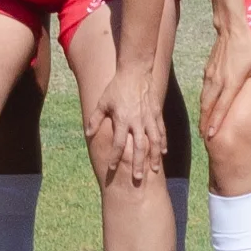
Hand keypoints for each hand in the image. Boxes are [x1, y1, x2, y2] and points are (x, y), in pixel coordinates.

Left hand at [86, 66, 167, 187]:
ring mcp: (149, 118)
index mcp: (122, 119)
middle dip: (139, 164)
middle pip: (139, 147)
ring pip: (154, 141)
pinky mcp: (157, 113)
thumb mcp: (102, 102)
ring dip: (154, 157)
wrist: (136, 71)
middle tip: (138, 179)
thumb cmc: (117, 87)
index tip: (112, 169)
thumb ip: (95, 119)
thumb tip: (87, 134)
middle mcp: (137, 121)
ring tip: (154, 170)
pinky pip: (161, 131)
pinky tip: (163, 153)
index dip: (115, 158)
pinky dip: (162, 143)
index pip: (118, 144)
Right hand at [198, 29, 250, 139]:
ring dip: (202, 113)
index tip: (210, 135)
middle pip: (208, 107)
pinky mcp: (208, 70)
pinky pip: (204, 89)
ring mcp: (210, 76)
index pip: (221, 107)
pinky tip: (205, 105)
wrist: (232, 30)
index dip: (215, 122)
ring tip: (202, 125)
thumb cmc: (248, 47)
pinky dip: (203, 100)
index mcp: (230, 83)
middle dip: (205, 122)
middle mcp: (217, 82)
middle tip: (204, 136)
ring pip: (204, 99)